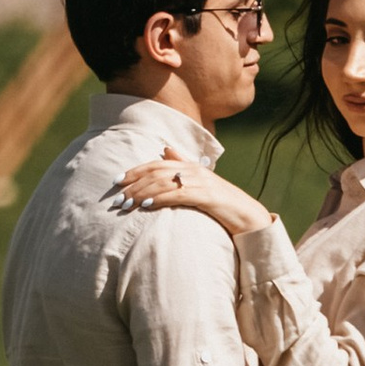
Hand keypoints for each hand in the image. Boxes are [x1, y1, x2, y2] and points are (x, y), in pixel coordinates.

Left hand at [120, 150, 271, 241]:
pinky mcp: (206, 196)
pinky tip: (147, 206)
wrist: (248, 216)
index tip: (116, 181)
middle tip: (117, 198)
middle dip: (134, 184)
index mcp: (190, 166)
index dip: (135, 171)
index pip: (156, 164)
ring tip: (127, 204)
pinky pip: (178, 195)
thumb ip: (183, 165)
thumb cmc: (222, 202)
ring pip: (164, 183)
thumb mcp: (200, 183)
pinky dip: (160, 199)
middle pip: (156, 172)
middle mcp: (193, 169)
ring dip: (142, 194)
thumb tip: (165, 150)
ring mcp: (200, 181)